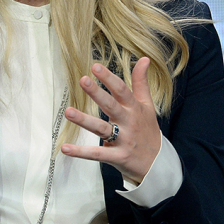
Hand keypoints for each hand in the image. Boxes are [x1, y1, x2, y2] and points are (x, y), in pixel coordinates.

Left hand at [61, 58, 160, 183]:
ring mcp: (123, 140)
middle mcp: (129, 122)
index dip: (109, 78)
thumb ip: (141, 82)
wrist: (158, 164)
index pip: (122, 90)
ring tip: (68, 111)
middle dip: (97, 93)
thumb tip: (144, 58)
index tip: (95, 66)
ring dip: (84, 120)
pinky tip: (65, 148)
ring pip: (101, 128)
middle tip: (83, 80)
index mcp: (134, 109)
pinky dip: (81, 152)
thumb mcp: (147, 105)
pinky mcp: (117, 157)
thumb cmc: (148, 131)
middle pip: (111, 106)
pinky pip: (97, 154)